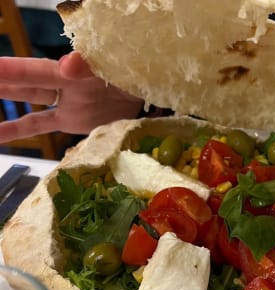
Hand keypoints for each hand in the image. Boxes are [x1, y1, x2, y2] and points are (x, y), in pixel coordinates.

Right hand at [0, 52, 142, 141]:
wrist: (149, 95)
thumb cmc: (134, 75)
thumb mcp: (116, 69)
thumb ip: (92, 66)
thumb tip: (67, 65)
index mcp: (73, 72)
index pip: (34, 71)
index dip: (10, 71)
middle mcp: (64, 85)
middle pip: (25, 81)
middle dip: (2, 80)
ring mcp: (67, 103)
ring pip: (29, 98)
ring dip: (5, 97)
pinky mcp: (72, 120)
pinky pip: (41, 124)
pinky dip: (19, 128)